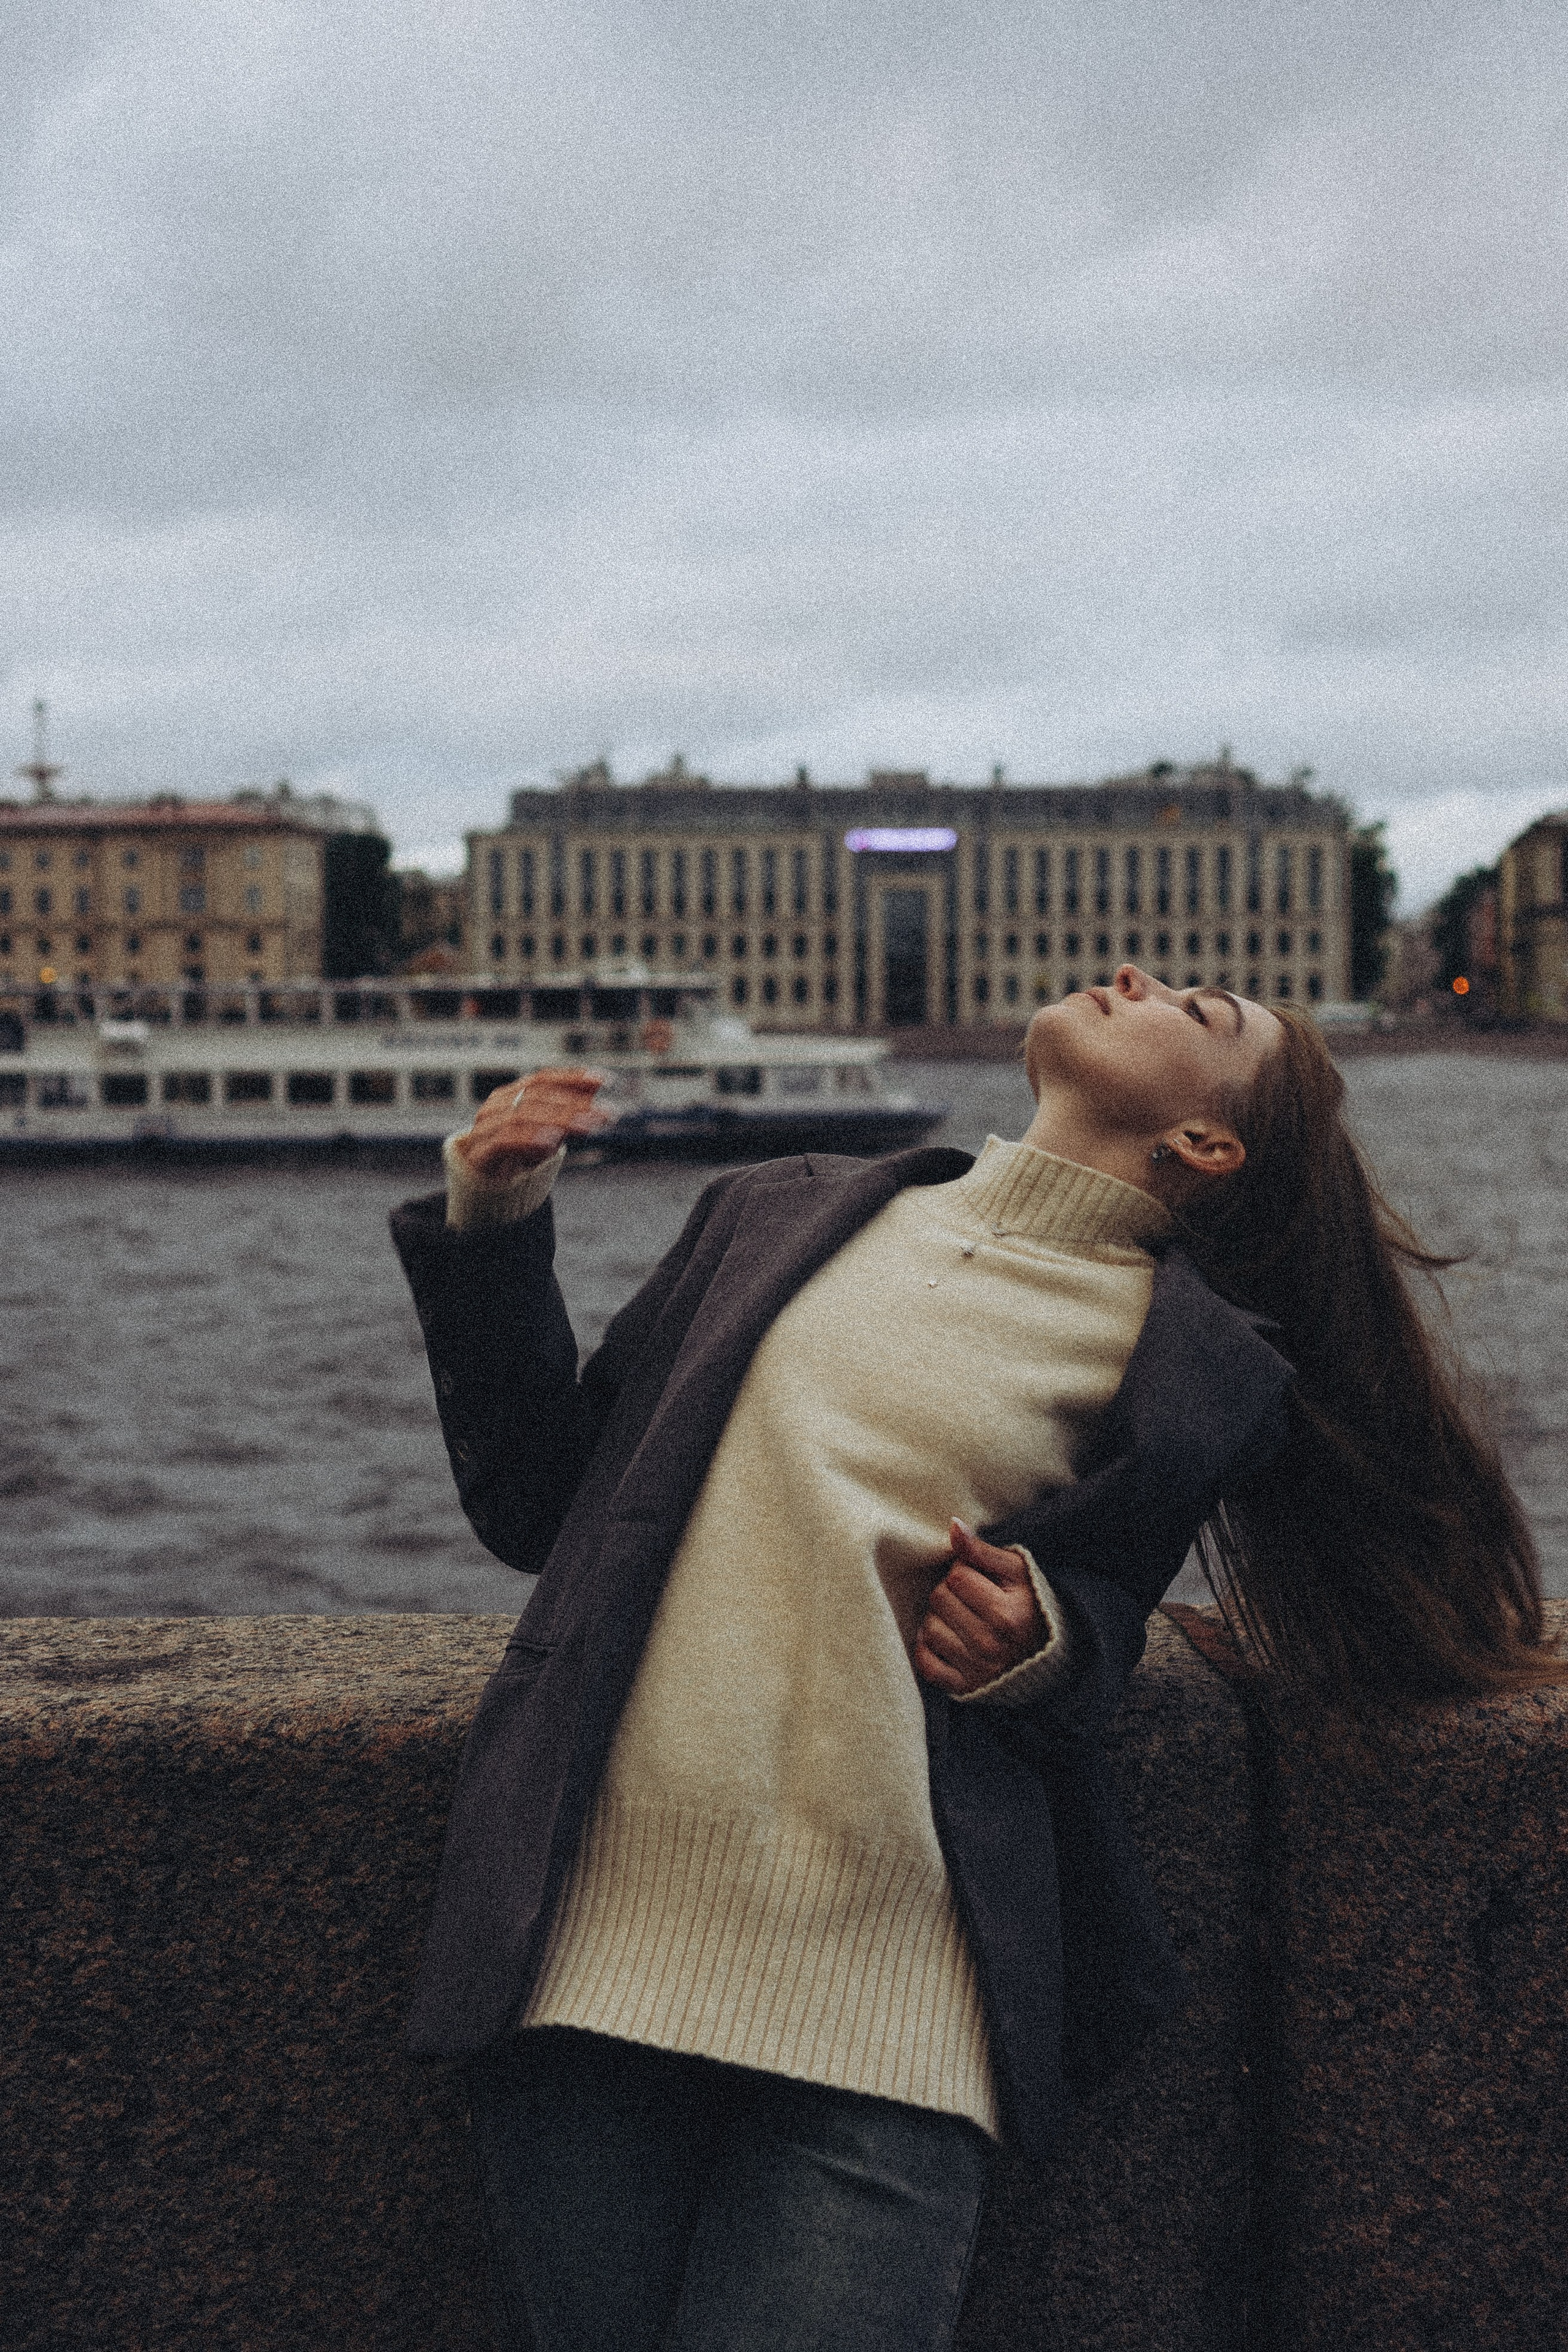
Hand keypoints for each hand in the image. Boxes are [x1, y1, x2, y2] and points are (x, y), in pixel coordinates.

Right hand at [452, 1068, 609, 1183]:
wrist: (482, 1182)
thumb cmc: (516, 1153)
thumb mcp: (547, 1131)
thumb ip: (566, 1113)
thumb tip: (595, 1091)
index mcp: (511, 1094)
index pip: (543, 1079)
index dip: (572, 1077)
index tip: (602, 1080)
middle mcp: (496, 1105)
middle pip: (536, 1096)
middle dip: (573, 1104)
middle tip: (602, 1113)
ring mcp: (485, 1126)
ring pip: (523, 1115)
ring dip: (559, 1120)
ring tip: (585, 1127)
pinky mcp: (479, 1150)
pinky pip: (506, 1139)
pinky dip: (531, 1138)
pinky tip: (552, 1141)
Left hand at [914, 1519, 1045, 1695]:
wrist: (1048, 1656)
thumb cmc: (1031, 1606)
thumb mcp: (1017, 1572)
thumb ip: (982, 1550)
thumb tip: (953, 1525)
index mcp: (1007, 1615)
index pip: (956, 1576)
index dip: (963, 1571)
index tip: (979, 1578)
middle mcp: (990, 1645)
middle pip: (939, 1600)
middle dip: (949, 1592)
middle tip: (969, 1597)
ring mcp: (976, 1670)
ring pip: (928, 1629)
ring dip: (939, 1618)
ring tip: (960, 1617)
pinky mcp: (963, 1688)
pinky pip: (925, 1663)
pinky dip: (928, 1649)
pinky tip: (947, 1638)